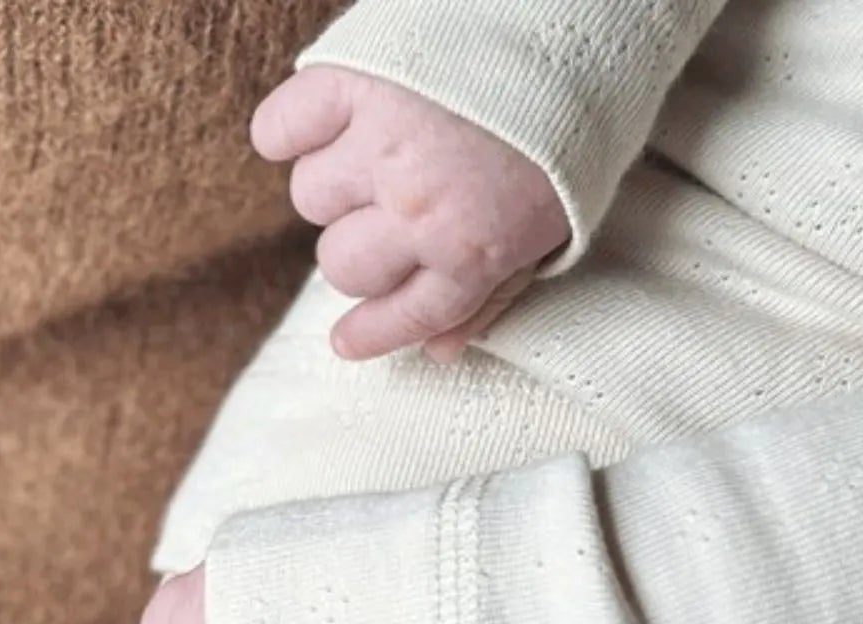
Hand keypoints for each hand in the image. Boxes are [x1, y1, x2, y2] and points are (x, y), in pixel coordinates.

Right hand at [251, 65, 567, 361]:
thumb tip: (438, 351)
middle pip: (342, 264)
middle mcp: (417, 208)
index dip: (371, 331)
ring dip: (338, 178)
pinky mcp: (350, 80)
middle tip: (391, 206)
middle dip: (365, 243)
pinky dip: (290, 129)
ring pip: (311, 197)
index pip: (400, 317)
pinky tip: (323, 119)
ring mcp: (378, 144)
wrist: (584, 6)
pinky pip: (278, 131)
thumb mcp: (557, 219)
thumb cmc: (580, 111)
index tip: (349, 339)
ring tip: (377, 143)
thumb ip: (493, 290)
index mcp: (473, 249)